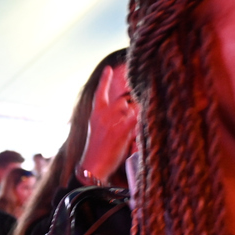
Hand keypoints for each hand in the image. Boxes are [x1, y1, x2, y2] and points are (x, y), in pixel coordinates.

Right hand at [77, 65, 136, 185]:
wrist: (92, 166)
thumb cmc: (97, 153)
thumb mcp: (99, 132)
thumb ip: (112, 120)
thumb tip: (131, 113)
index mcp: (95, 114)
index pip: (100, 93)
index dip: (105, 80)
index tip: (108, 69)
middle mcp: (104, 113)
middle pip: (124, 101)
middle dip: (130, 109)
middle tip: (130, 122)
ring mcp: (113, 120)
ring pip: (132, 110)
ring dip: (136, 119)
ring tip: (130, 134)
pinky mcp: (122, 128)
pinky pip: (138, 119)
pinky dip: (142, 122)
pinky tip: (141, 128)